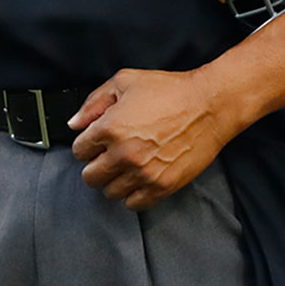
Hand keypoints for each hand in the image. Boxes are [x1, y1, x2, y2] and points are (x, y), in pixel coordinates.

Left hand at [70, 68, 235, 210]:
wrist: (209, 105)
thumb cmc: (170, 91)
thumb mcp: (125, 81)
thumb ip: (94, 102)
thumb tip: (75, 124)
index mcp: (109, 128)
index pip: (79, 151)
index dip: (88, 144)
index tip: (99, 142)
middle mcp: (123, 154)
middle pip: (90, 177)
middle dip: (97, 165)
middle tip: (112, 155)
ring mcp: (142, 173)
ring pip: (109, 193)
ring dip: (115, 180)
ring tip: (129, 165)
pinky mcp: (161, 186)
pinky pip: (133, 204)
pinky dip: (134, 194)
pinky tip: (141, 177)